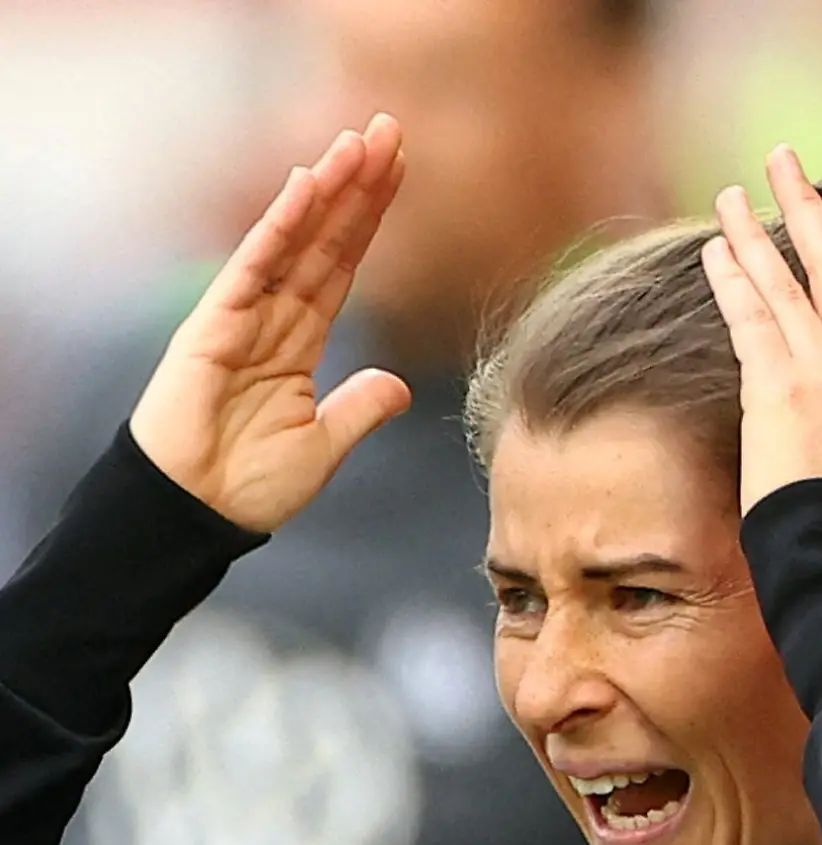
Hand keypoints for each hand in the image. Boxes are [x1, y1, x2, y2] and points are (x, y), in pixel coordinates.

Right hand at [131, 114, 410, 533]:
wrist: (197, 511)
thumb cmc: (249, 487)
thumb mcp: (323, 449)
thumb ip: (359, 411)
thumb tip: (399, 386)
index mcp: (300, 343)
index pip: (342, 267)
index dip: (370, 220)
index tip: (399, 172)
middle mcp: (274, 319)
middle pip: (325, 240)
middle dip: (358, 187)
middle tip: (390, 130)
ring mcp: (243, 316)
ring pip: (294, 240)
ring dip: (327, 190)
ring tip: (360, 142)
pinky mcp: (214, 322)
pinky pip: (254, 263)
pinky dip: (281, 225)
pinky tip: (308, 184)